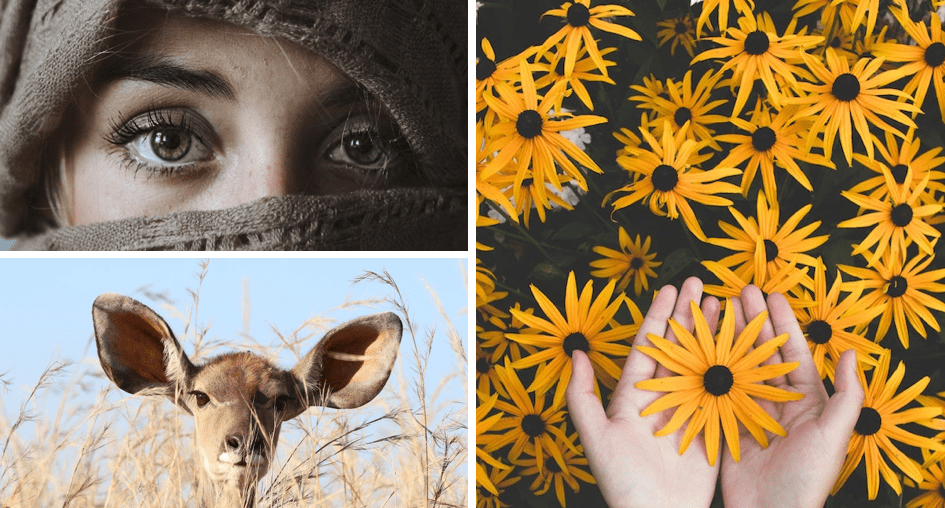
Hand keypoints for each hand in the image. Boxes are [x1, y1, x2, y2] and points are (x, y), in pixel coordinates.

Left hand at [566, 277, 719, 507]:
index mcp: (632, 397)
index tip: (670, 288)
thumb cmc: (621, 481)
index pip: (648, 346)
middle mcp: (662, 399)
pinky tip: (745, 344)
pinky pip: (724, 392)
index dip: (659, 316)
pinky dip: (735, 367)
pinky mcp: (712, 429)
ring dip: (713, 334)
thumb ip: (581, 395)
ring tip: (725, 303)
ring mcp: (690, 412)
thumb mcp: (594, 437)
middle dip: (689, 315)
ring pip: (703, 363)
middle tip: (703, 283)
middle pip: (678, 348)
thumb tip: (576, 353)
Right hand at [720, 285, 864, 507]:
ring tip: (716, 311)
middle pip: (761, 353)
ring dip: (727, 338)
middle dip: (750, 321)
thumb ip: (846, 396)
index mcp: (805, 402)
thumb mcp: (833, 437)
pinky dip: (706, 368)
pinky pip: (716, 391)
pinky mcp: (725, 426)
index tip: (770, 295)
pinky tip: (696, 349)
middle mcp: (776, 403)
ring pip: (736, 366)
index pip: (792, 353)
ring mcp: (749, 413)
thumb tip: (850, 354)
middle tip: (738, 292)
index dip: (782, 322)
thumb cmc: (806, 480)